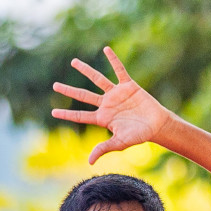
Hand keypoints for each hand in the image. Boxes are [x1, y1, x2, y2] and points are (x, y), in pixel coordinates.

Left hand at [52, 46, 175, 163]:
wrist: (157, 125)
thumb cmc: (139, 136)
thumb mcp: (120, 143)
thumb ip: (104, 148)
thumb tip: (90, 161)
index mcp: (102, 118)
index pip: (81, 115)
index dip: (67, 113)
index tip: (53, 112)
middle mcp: (106, 104)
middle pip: (83, 95)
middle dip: (69, 90)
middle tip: (55, 85)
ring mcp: (116, 94)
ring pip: (97, 79)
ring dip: (85, 70)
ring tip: (73, 62)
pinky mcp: (128, 85)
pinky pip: (119, 70)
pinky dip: (113, 60)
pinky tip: (106, 49)